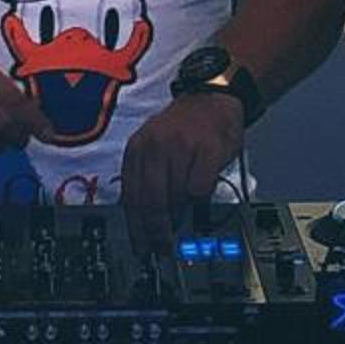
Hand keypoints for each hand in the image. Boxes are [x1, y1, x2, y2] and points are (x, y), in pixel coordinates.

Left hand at [119, 89, 246, 248]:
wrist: (213, 97)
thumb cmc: (185, 128)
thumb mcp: (154, 147)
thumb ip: (145, 178)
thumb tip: (141, 220)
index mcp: (137, 149)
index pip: (131, 197)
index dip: (136, 227)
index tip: (142, 246)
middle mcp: (155, 146)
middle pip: (151, 202)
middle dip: (156, 230)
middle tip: (163, 246)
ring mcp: (181, 147)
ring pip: (176, 197)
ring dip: (181, 213)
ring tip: (184, 216)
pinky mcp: (207, 150)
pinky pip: (200, 188)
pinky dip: (201, 197)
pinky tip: (202, 193)